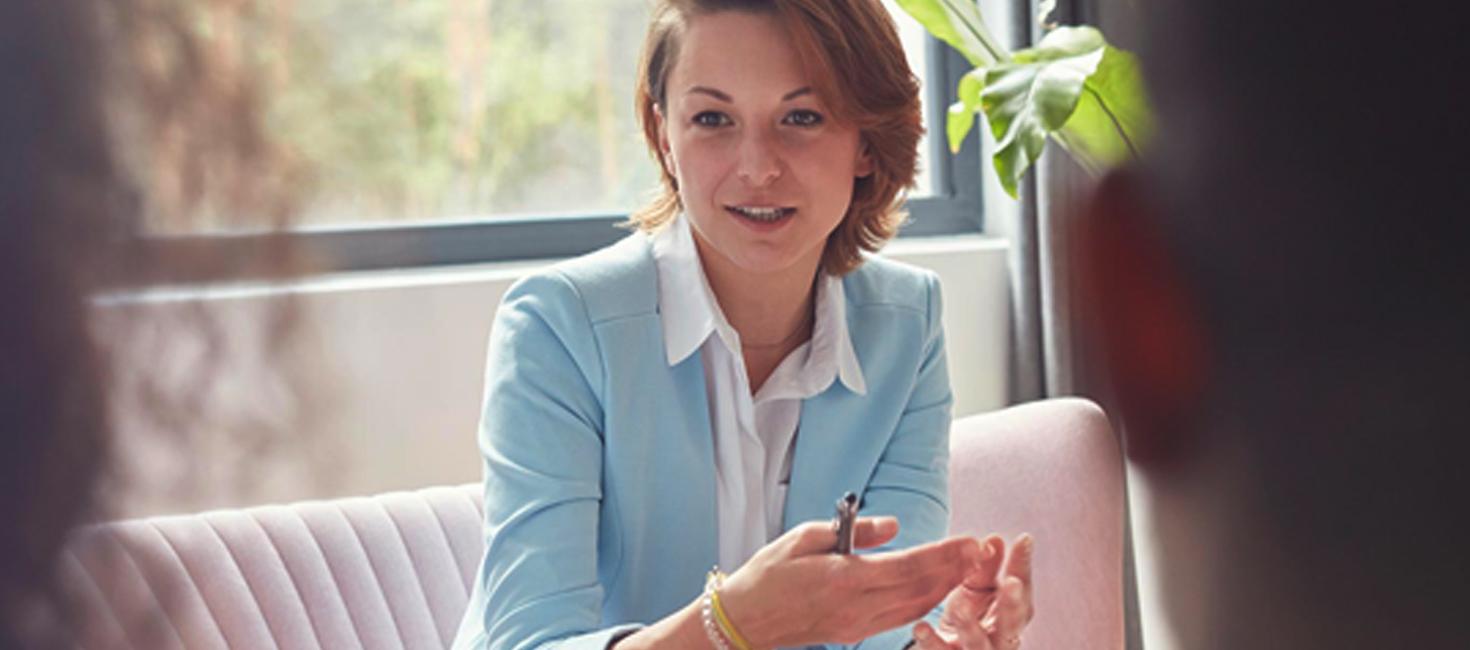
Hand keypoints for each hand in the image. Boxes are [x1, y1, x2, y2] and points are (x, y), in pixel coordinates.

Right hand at [717, 518, 987, 648]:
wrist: (744, 621)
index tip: (971, 540)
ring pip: (916, 608)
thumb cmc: (767, 575)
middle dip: (956, 570)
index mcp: (844, 579)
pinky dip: (923, 603)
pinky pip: (899, 619)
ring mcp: (857, 625)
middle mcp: (857, 607)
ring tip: (967, 568)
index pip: (909, 565)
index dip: (945, 554)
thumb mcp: (803, 537)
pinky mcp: (854, 634)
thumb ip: (854, 532)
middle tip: (982, 552)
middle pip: (922, 590)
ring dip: (945, 588)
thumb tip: (894, 527)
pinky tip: (935, 589)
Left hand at [911, 534, 1034, 649]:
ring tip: (960, 607)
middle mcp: (1001, 639)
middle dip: (1012, 604)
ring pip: (978, 645)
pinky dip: (932, 642)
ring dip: (970, 626)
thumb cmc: (969, 617)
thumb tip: (995, 540)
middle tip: (1010, 583)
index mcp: (1011, 617)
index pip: (1022, 592)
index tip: (1023, 540)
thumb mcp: (976, 590)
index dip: (1023, 568)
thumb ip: (986, 568)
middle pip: (1011, 625)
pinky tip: (921, 628)